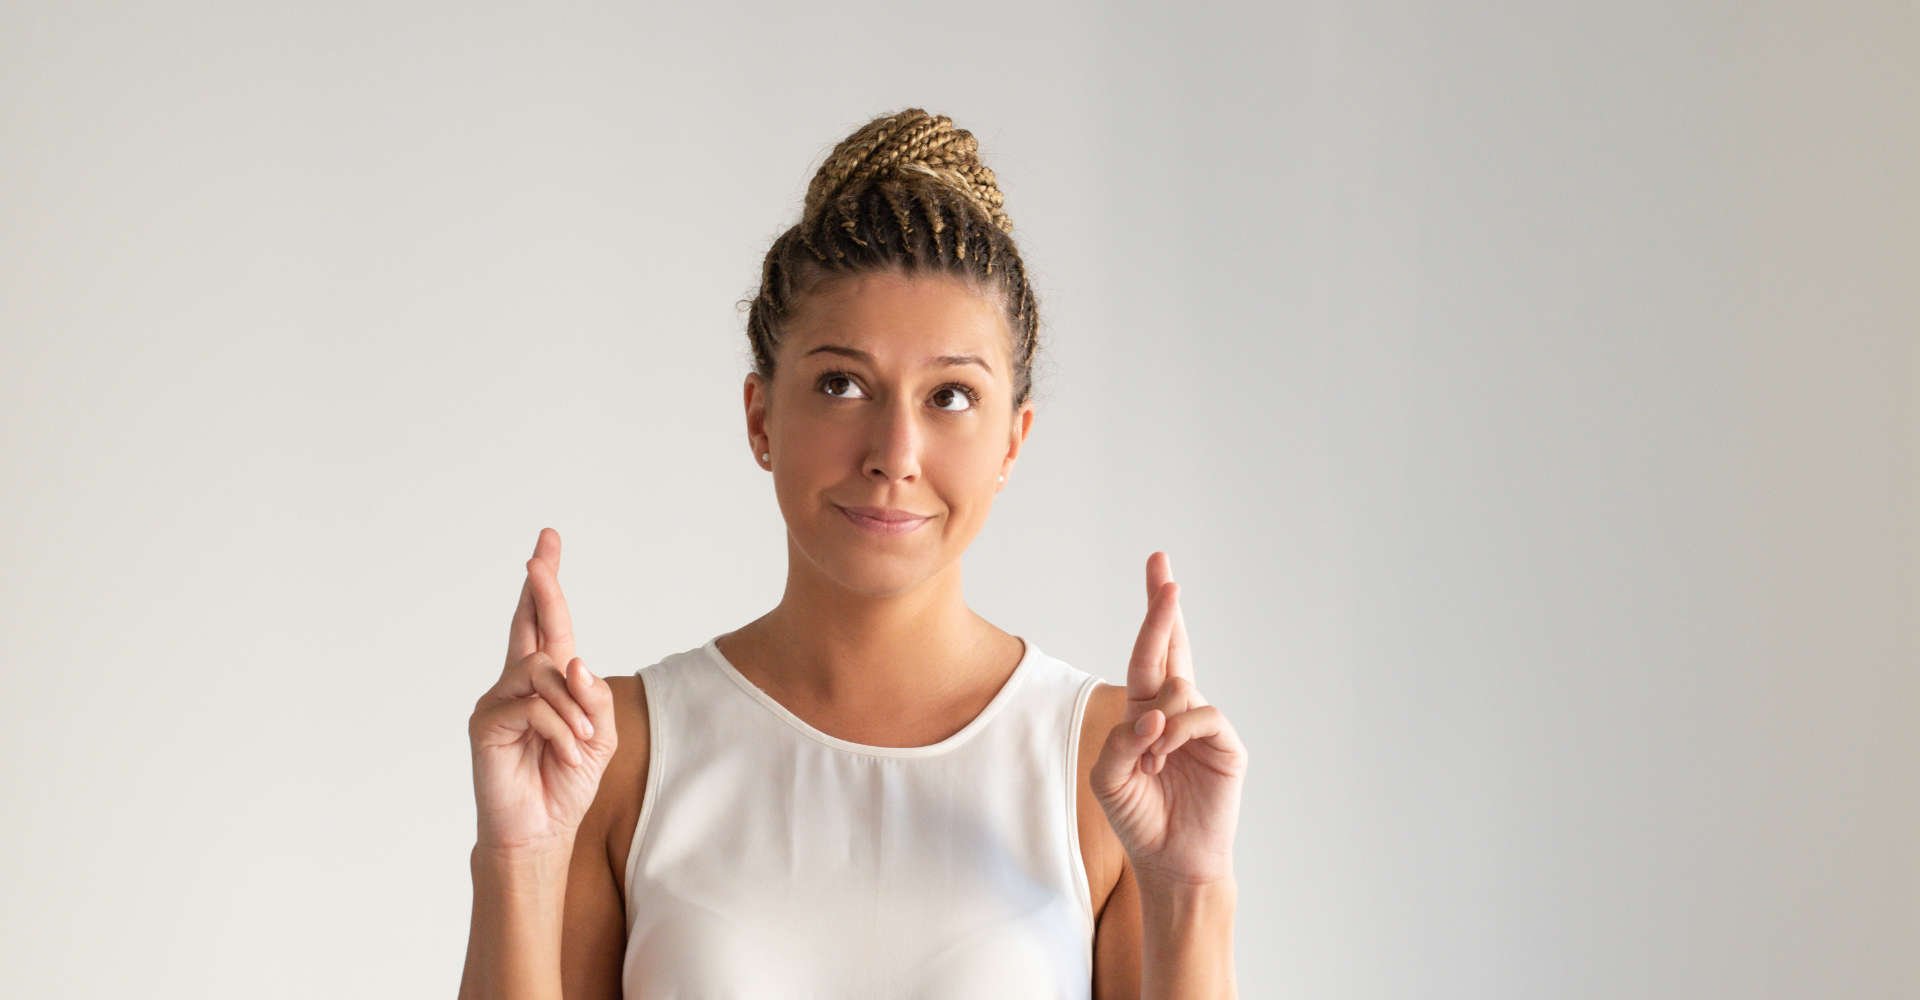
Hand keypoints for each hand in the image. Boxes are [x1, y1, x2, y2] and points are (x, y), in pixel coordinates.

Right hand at [467, 528, 617, 853]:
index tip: (547, 542)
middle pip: (529, 621)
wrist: (540, 831)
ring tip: (583, 741)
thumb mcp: (599, 736)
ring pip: (543, 670)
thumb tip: (572, 660)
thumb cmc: (565, 781)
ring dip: (574, 706)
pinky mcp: (486, 723)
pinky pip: (533, 706)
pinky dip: (560, 729)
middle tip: (541, 550)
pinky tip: (565, 753)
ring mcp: (498, 699)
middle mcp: (520, 683)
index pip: (547, 624)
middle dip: (541, 584)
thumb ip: (594, 695)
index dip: (546, 584)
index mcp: (548, 682)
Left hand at [1089, 552, 1247, 887]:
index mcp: (1145, 710)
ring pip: (1177, 688)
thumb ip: (1120, 740)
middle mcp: (1175, 711)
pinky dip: (1174, 733)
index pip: (1148, 654)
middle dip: (1163, 607)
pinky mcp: (1226, 744)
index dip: (1154, 614)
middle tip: (1161, 567)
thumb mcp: (1108, 777)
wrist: (1170, 860)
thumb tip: (1152, 714)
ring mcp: (1203, 725)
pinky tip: (1163, 759)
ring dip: (1154, 722)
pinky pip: (1200, 715)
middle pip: (1172, 646)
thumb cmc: (1138, 817)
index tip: (1158, 568)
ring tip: (1151, 763)